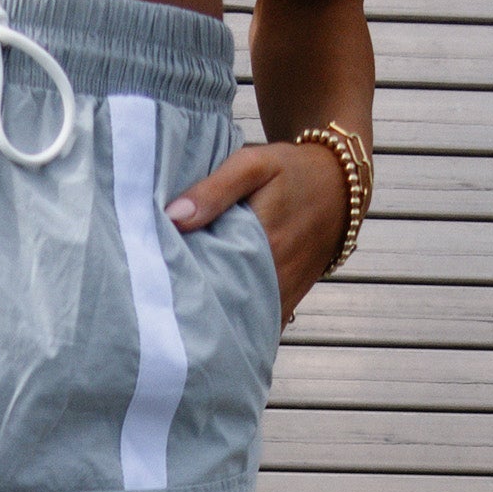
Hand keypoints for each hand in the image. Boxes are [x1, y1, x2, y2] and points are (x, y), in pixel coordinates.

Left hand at [164, 137, 352, 320]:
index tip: (151, 290)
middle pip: (224, 309)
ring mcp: (284, 295)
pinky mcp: (289, 301)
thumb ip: (214, 190)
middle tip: (156, 310)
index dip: (180, 288)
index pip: (211, 280)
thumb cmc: (293, 171)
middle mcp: (276, 278)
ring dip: (214, 324)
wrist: (341, 186)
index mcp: (263, 246)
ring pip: (241, 323)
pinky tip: (211, 325)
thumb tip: (173, 217)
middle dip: (192, 314)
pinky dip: (236, 326)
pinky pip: (259, 325)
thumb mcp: (254, 165)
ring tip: (177, 320)